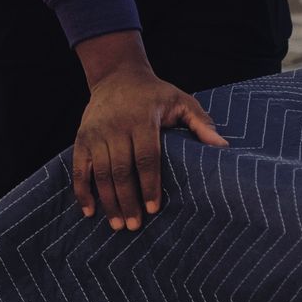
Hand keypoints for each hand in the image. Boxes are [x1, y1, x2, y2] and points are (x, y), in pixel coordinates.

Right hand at [71, 32, 227, 231]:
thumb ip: (201, 123)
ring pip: (100, 173)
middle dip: (127, 200)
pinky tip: (90, 212)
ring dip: (108, 201)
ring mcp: (95, 133)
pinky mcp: (81, 138)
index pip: (146, 156)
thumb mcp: (181, 101)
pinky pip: (79, 168)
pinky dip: (82, 192)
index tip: (154, 208)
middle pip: (121, 169)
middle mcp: (116, 125)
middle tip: (135, 226)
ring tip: (118, 225)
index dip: (149, 184)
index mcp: (143, 118)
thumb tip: (222, 147)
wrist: (117, 75)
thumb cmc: (155, 94)